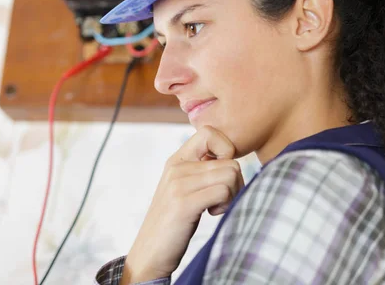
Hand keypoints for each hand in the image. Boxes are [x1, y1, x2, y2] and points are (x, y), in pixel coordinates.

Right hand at [121, 126, 243, 283]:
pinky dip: (225, 204)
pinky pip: (223, 190)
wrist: (149, 252)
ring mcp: (179, 184)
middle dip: (235, 182)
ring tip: (216, 206)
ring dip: (232, 194)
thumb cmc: (173, 223)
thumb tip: (230, 159)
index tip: (220, 174)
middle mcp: (176, 167)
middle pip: (229, 160)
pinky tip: (211, 214)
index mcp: (175, 160)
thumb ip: (199, 171)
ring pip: (230, 173)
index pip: (209, 132)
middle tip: (222, 199)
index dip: (226, 150)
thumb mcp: (182, 188)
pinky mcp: (184, 203)